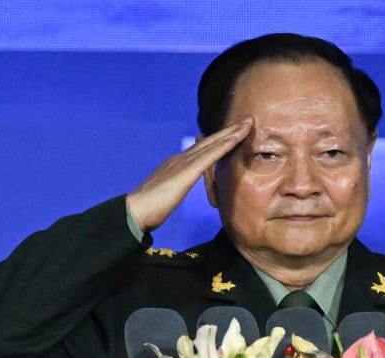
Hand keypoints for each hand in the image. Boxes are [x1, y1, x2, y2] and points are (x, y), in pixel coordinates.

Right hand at [125, 118, 252, 231]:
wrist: (136, 211)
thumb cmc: (151, 207)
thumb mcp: (170, 192)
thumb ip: (178, 184)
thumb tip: (182, 184)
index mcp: (178, 164)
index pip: (203, 148)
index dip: (220, 139)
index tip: (234, 132)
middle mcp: (181, 158)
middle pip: (211, 141)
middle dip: (230, 130)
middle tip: (248, 120)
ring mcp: (184, 162)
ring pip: (213, 144)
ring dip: (232, 133)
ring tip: (248, 123)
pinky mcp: (187, 172)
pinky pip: (210, 156)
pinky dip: (224, 145)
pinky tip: (236, 138)